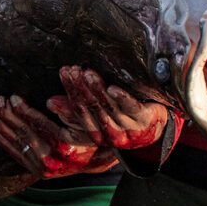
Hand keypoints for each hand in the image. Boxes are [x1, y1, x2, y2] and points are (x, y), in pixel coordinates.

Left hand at [0, 95, 104, 177]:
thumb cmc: (92, 134)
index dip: (23, 109)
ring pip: (19, 145)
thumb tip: (50, 100)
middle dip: (9, 115)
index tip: (12, 97)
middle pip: (25, 133)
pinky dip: (6, 145)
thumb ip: (71, 108)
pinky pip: (19, 157)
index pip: (38, 124)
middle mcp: (53, 159)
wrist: (97, 159)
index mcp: (65, 145)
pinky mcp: (41, 173)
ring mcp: (45, 168)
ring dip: (3, 127)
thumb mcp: (87, 119)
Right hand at [45, 66, 171, 150]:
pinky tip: (113, 89)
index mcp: (96, 134)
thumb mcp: (97, 117)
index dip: (70, 92)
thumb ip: (75, 110)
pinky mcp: (144, 119)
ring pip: (108, 107)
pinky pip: (131, 107)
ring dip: (96, 90)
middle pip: (91, 108)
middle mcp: (110, 133)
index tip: (64, 73)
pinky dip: (121, 98)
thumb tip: (50, 102)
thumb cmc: (122, 118)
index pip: (78, 112)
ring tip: (87, 74)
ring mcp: (128, 127)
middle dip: (79, 88)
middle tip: (71, 70)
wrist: (156, 129)